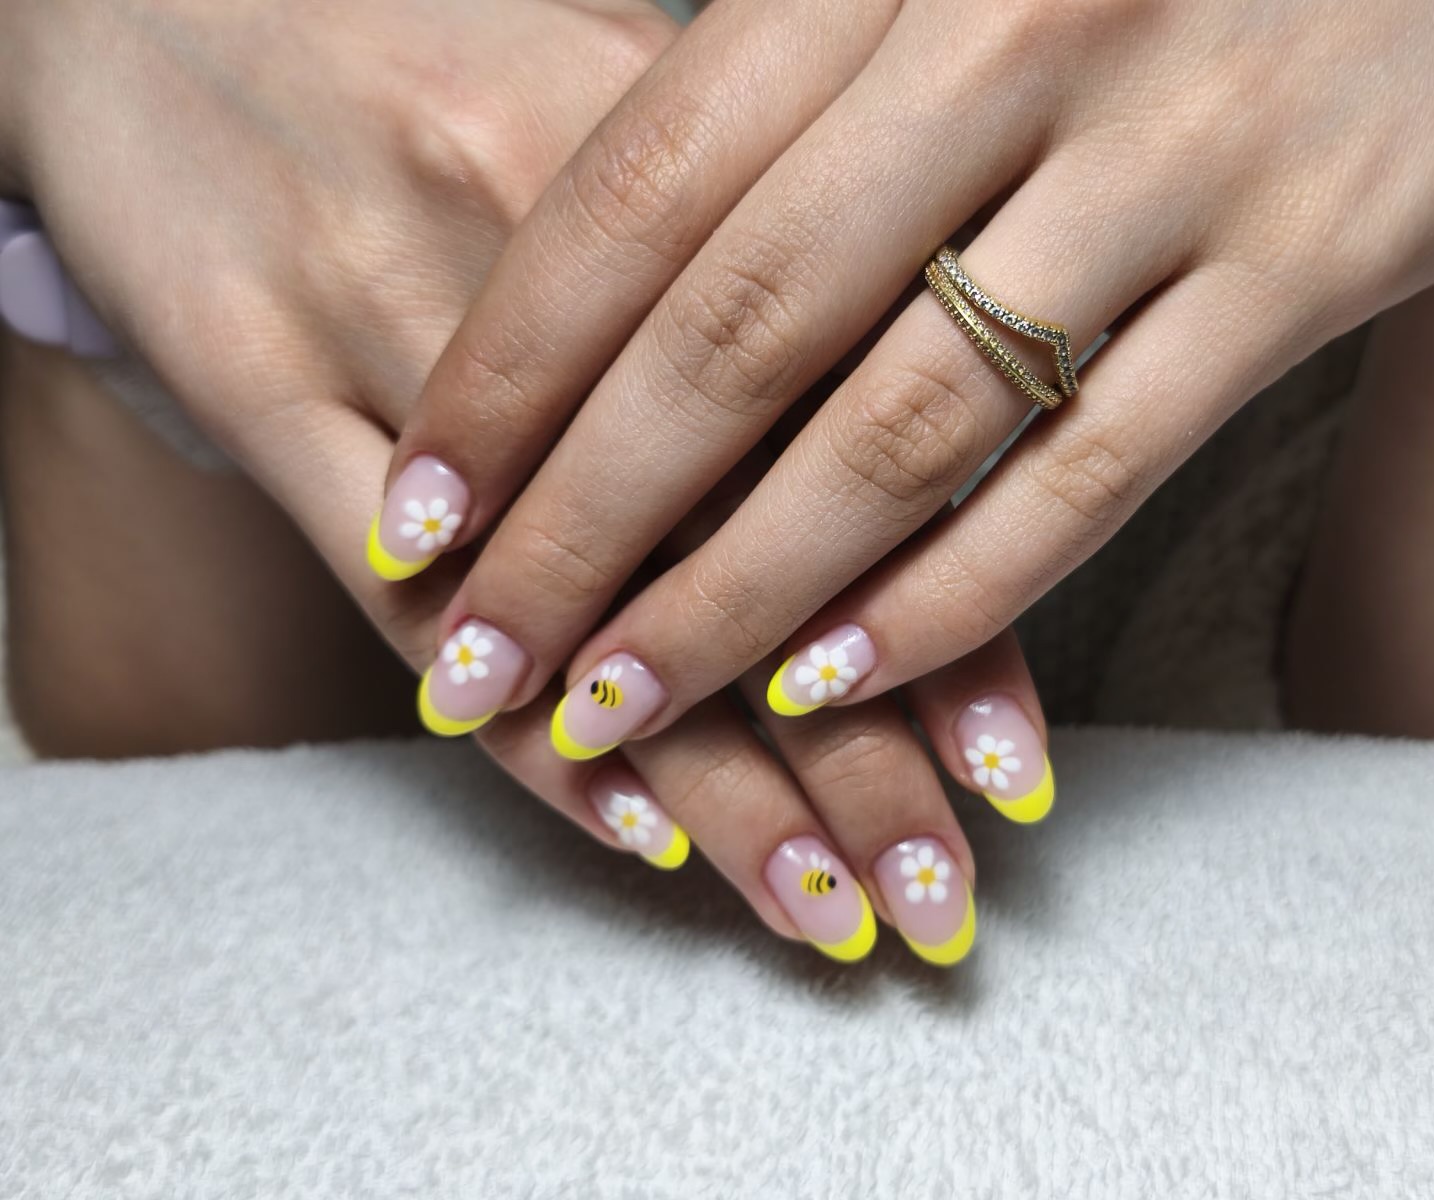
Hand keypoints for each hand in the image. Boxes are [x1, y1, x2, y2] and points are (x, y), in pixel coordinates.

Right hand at [3, 0, 1011, 963]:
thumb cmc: (427, 34)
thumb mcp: (619, 91)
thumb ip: (762, 232)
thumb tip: (914, 362)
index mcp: (681, 142)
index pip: (856, 430)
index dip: (949, 617)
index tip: (1013, 777)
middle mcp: (554, 229)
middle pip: (742, 536)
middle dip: (858, 752)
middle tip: (937, 900)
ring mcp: (394, 295)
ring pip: (592, 591)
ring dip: (720, 778)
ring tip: (820, 911)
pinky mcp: (251, 356)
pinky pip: (390, 583)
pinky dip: (511, 714)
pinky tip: (623, 823)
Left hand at [383, 0, 1433, 762]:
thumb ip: (796, 73)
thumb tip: (615, 268)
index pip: (640, 195)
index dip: (510, 375)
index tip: (416, 515)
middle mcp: (1011, 36)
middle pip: (735, 335)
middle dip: (582, 525)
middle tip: (479, 657)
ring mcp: (1169, 155)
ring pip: (897, 431)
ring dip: (736, 596)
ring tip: (621, 702)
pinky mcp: (1304, 263)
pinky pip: (1090, 471)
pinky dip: (953, 595)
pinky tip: (841, 681)